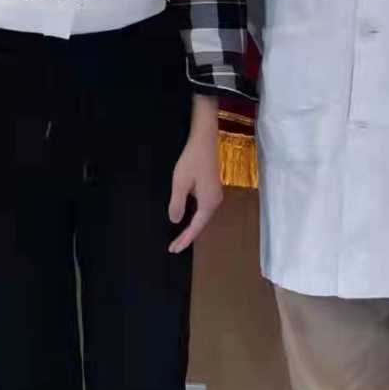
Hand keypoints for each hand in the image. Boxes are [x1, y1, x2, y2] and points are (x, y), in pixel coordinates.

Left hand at [167, 107, 222, 254]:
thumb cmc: (192, 160)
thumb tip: (175, 221)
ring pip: (202, 217)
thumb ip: (177, 204)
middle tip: (174, 247)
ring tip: (179, 238)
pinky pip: (203, 210)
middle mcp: (215, 201)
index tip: (173, 249)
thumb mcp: (180, 182)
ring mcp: (215, 195)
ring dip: (191, 228)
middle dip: (187, 236)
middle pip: (201, 224)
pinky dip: (194, 218)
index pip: (195, 227)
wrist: (205, 140)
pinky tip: (187, 220)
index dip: (184, 239)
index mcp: (208, 202)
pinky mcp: (212, 189)